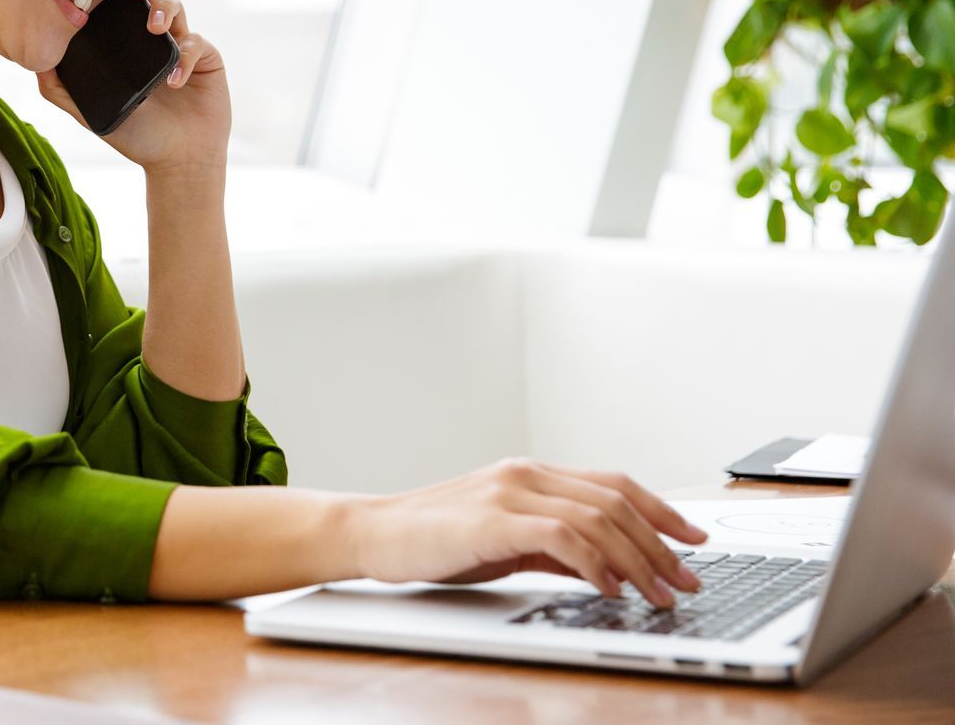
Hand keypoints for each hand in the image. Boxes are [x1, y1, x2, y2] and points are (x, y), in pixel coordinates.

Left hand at [35, 0, 230, 171]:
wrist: (177, 162)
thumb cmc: (135, 136)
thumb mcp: (90, 113)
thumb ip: (60, 91)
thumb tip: (34, 62)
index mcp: (123, 42)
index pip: (117, 0)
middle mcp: (150, 36)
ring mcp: (179, 43)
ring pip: (174, 6)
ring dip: (164, 9)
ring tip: (154, 28)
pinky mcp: (205, 58)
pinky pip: (196, 42)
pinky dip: (185, 56)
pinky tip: (174, 81)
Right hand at [345, 457, 710, 607]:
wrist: (375, 534)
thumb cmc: (435, 539)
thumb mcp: (506, 541)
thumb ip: (555, 547)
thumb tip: (609, 569)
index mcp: (530, 474)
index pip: (613, 484)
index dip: (661, 510)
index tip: (693, 539)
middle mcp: (525, 474)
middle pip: (615, 501)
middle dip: (661, 544)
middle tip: (687, 580)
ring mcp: (509, 492)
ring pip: (597, 518)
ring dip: (638, 560)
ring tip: (659, 594)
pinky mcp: (493, 520)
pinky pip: (562, 537)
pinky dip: (595, 563)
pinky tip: (611, 589)